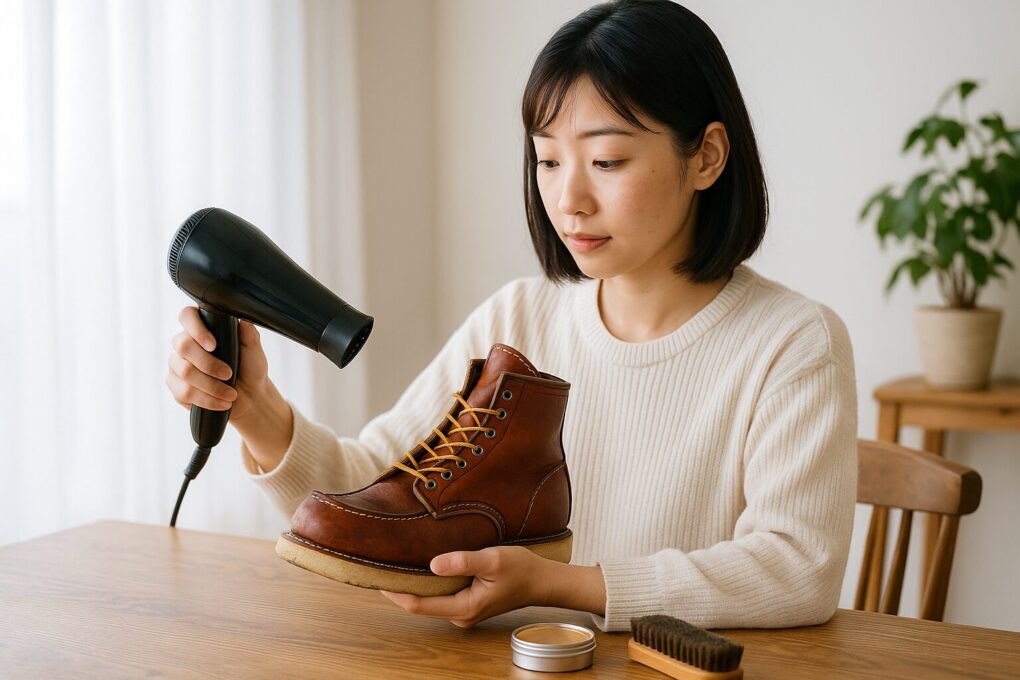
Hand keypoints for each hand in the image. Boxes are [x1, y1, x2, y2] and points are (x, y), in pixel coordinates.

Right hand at [165, 305, 268, 422]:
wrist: (249, 396)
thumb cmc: (250, 368)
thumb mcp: (254, 351)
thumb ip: (249, 335)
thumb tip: (244, 319)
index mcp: (203, 327)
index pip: (187, 315)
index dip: (196, 329)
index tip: (214, 345)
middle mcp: (185, 343)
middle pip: (183, 346)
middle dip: (208, 364)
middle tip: (229, 374)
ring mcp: (176, 364)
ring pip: (184, 372)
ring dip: (211, 386)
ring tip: (231, 394)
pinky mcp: (175, 386)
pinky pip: (183, 392)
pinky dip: (207, 400)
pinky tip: (221, 403)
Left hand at [380, 546, 552, 627]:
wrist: (543, 581)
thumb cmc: (522, 570)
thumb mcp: (492, 560)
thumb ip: (462, 561)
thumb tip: (433, 564)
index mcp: (464, 608)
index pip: (418, 605)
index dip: (396, 592)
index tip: (378, 578)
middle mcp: (460, 614)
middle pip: (421, 603)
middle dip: (402, 586)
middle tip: (384, 563)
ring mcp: (464, 610)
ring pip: (431, 598)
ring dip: (417, 582)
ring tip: (399, 561)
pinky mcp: (468, 602)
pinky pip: (442, 594)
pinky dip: (431, 581)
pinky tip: (425, 565)